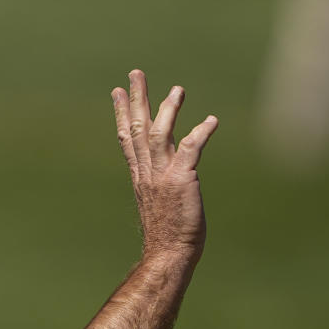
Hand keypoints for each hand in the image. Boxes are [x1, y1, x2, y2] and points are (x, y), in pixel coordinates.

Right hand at [112, 69, 217, 261]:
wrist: (168, 255)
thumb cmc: (167, 237)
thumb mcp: (159, 205)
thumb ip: (160, 186)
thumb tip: (168, 179)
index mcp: (140, 177)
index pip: (127, 139)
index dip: (122, 114)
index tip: (117, 93)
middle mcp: (147, 173)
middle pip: (137, 129)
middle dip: (136, 99)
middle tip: (135, 74)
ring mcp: (163, 176)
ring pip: (160, 134)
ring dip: (167, 109)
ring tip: (177, 89)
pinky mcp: (182, 180)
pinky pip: (191, 150)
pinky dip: (200, 133)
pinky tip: (211, 120)